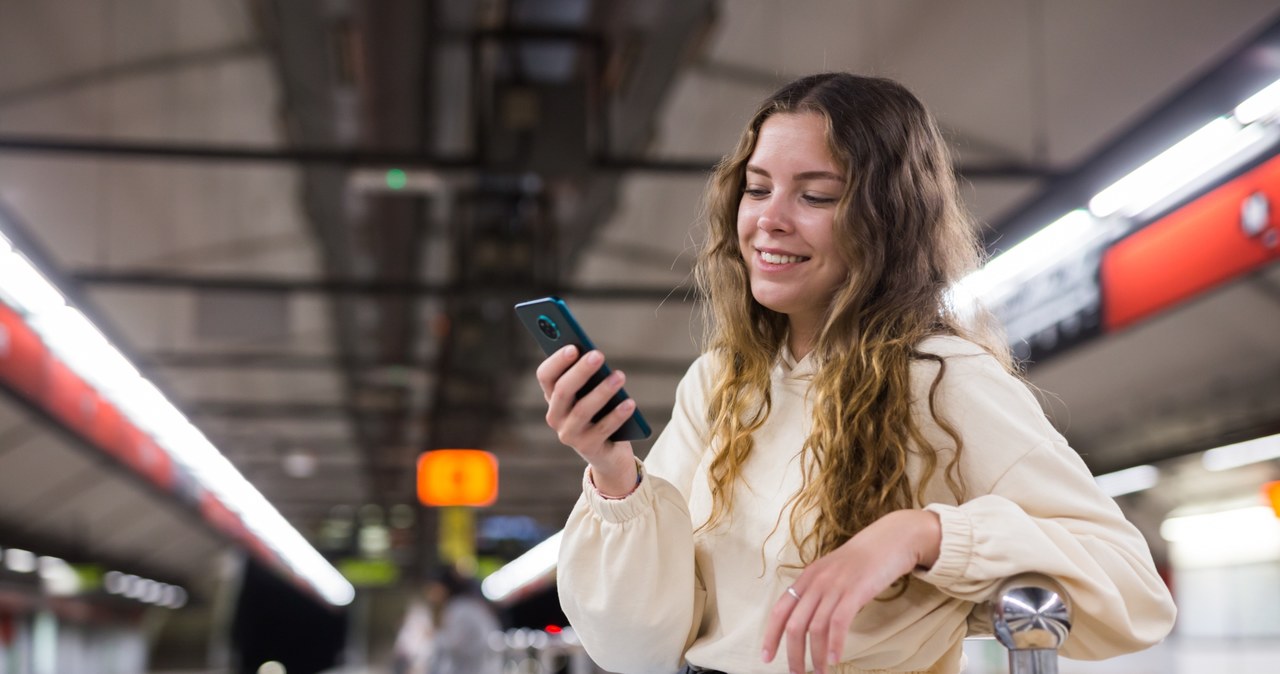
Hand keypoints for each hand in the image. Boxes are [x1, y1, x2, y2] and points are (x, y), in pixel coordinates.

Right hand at [535, 345, 637, 495]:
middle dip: (580, 371)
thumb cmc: (599, 413)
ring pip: (582, 410)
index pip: (545, 376)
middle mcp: (555, 416)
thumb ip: (588, 377)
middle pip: (563, 391)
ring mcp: (569, 434)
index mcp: (553, 397)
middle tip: (598, 355)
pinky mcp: (587, 447)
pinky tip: (629, 403)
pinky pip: (603, 429)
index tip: (573, 347)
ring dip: (602, 391)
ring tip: (620, 376)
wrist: (608, 452)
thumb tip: (595, 356)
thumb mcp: (590, 393)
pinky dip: (617, 415)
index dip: (557, 361)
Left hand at [760, 509, 941, 673]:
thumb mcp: (832, 572)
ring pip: (816, 628)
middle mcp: (816, 582)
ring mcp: (835, 586)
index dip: (770, 635)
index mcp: (807, 578)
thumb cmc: (863, 560)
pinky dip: (835, 644)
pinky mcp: (855, 592)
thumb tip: (810, 622)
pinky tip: (835, 660)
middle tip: (797, 673)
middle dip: (793, 654)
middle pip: (795, 624)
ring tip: (820, 673)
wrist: (891, 539)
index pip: (780, 610)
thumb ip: (819, 592)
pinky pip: (838, 623)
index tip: (766, 657)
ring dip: (816, 656)